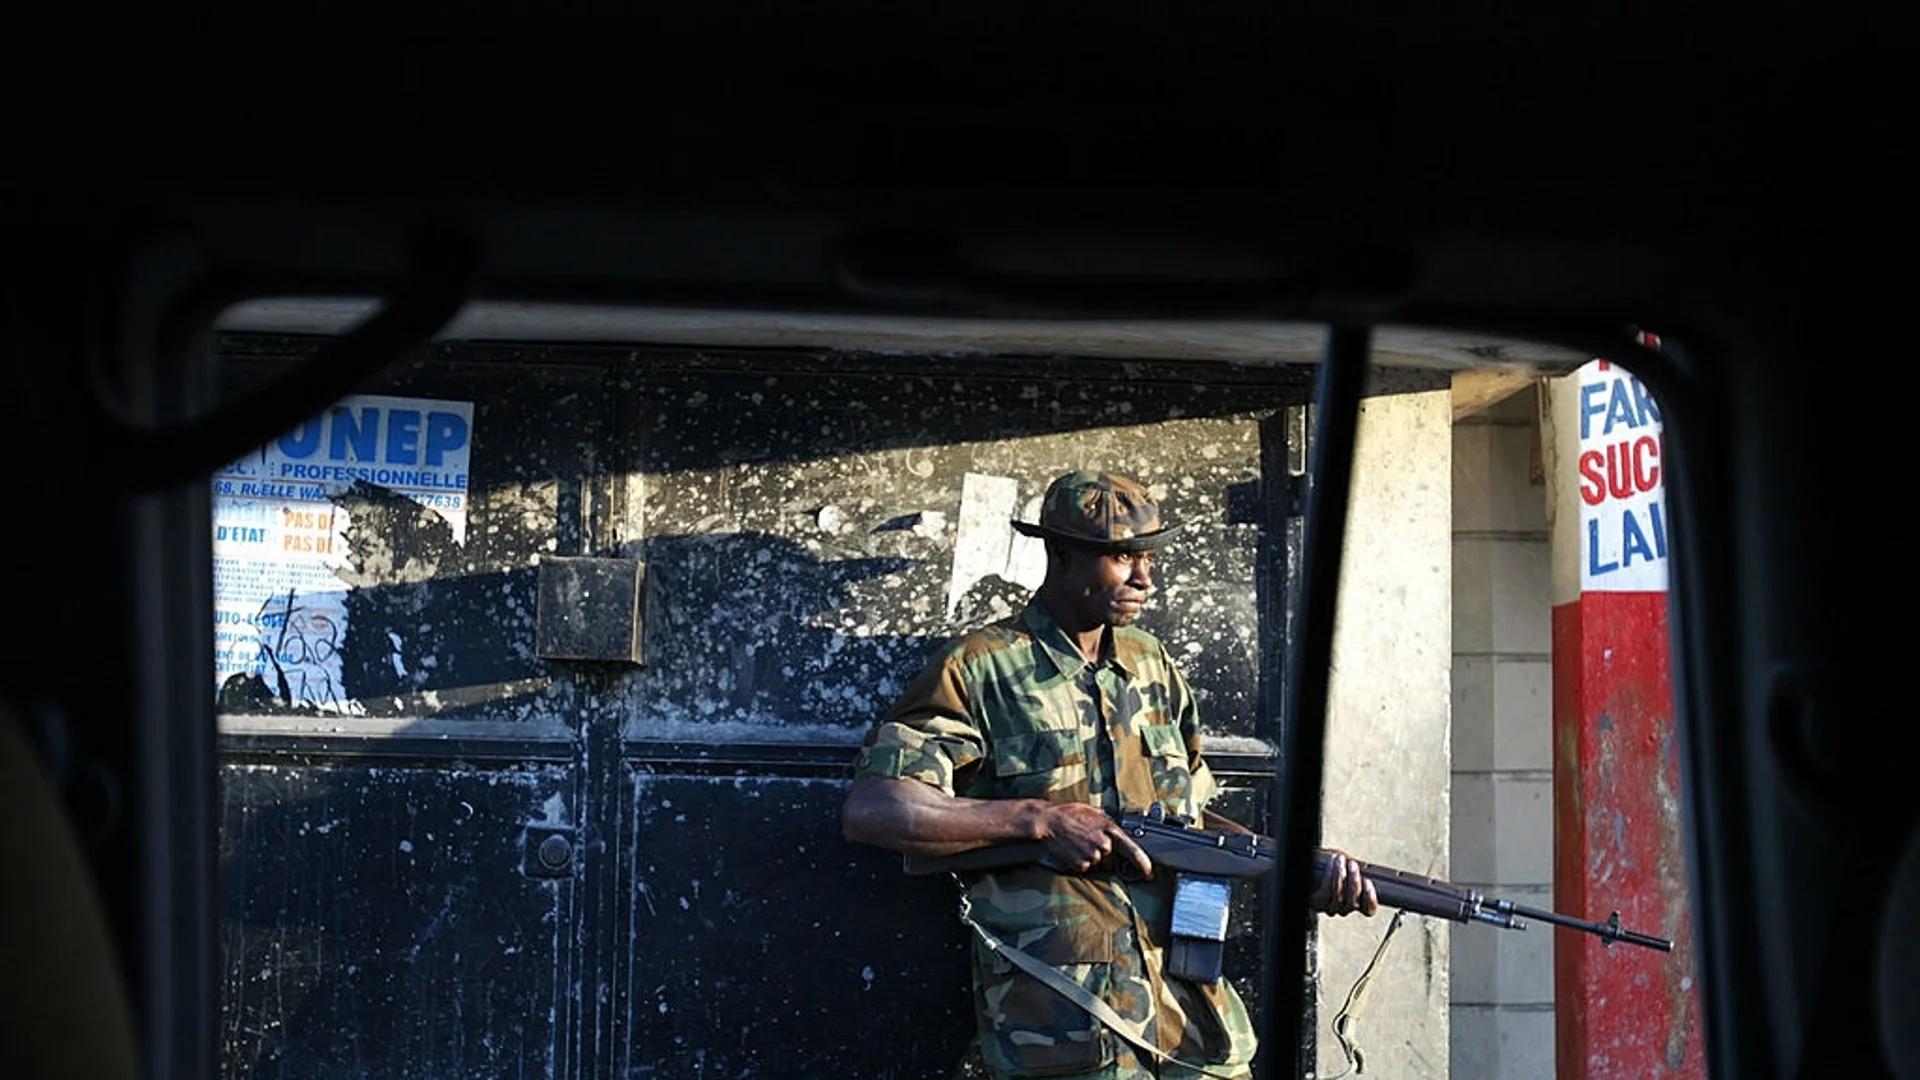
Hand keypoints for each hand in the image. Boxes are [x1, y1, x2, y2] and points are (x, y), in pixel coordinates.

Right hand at [1035, 803, 1152, 878]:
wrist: (1048, 822)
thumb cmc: (1068, 814)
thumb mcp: (1092, 812)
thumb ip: (1106, 822)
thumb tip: (1113, 829)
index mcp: (1110, 829)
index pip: (1133, 850)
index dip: (1143, 864)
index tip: (1149, 873)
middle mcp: (1104, 844)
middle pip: (1111, 858)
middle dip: (1103, 853)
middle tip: (1087, 841)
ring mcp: (1092, 856)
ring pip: (1098, 863)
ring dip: (1090, 857)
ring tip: (1077, 843)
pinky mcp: (1081, 864)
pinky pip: (1085, 867)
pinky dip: (1080, 861)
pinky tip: (1072, 850)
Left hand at [1311, 849, 1378, 915]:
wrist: (1316, 874)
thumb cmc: (1336, 870)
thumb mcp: (1350, 869)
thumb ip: (1359, 871)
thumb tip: (1362, 866)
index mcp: (1358, 905)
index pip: (1369, 910)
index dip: (1370, 899)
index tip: (1368, 882)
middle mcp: (1345, 910)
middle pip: (1353, 902)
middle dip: (1354, 882)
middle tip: (1353, 865)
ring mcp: (1332, 908)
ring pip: (1338, 896)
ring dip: (1340, 875)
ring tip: (1341, 860)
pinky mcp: (1319, 903)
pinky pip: (1326, 891)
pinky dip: (1330, 875)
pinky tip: (1332, 863)